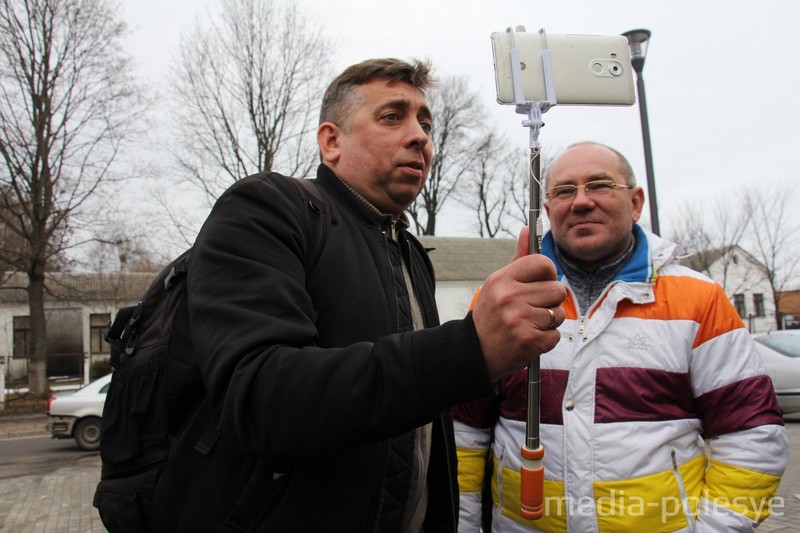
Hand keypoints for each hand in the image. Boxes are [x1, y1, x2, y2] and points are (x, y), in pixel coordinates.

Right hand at [472, 227, 565, 382]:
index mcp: (502, 279)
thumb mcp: (499, 284)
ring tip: (528, 324)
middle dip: (550, 301)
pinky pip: (556, 335)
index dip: (548, 274)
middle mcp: (510, 297)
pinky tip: (529, 338)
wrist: (476, 351)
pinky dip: (546, 339)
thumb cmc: (492, 315)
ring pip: (559, 313)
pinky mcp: (529, 341)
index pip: (543, 263)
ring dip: (549, 321)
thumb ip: (518, 258)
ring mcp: (520, 320)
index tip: (540, 283)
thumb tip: (527, 229)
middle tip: (531, 309)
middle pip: (557, 290)